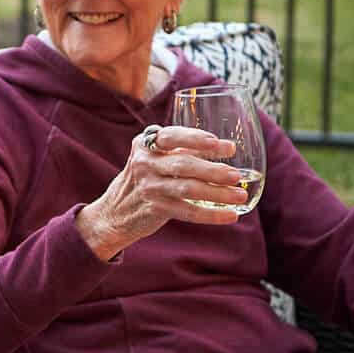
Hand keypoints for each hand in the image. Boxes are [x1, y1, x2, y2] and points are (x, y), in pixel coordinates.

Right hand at [76, 127, 248, 259]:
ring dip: (217, 193)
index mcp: (144, 144)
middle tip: (236, 174)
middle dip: (213, 170)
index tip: (224, 145)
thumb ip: (181, 150)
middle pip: (183, 165)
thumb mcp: (154, 158)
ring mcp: (148, 188)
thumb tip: (225, 148)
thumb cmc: (144, 179)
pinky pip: (187, 212)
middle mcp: (144, 164)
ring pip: (187, 189)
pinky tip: (230, 215)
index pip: (172, 137)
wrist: (114, 213)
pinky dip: (211, 215)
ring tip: (240, 193)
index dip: (198, 139)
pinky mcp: (154, 209)